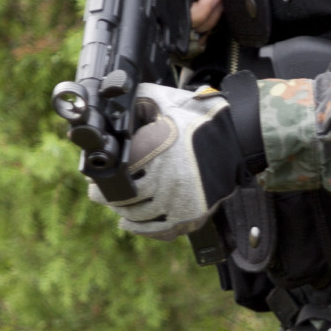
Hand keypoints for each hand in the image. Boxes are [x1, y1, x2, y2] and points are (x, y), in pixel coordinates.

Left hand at [88, 84, 245, 239]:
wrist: (237, 137)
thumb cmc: (198, 117)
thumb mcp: (164, 100)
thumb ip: (137, 101)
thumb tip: (113, 103)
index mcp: (152, 152)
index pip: (113, 176)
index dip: (100, 180)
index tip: (93, 180)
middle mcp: (163, 180)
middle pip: (121, 200)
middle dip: (107, 197)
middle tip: (98, 194)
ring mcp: (177, 200)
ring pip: (138, 216)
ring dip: (124, 212)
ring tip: (118, 206)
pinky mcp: (190, 214)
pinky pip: (158, 230)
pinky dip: (142, 229)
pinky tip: (131, 223)